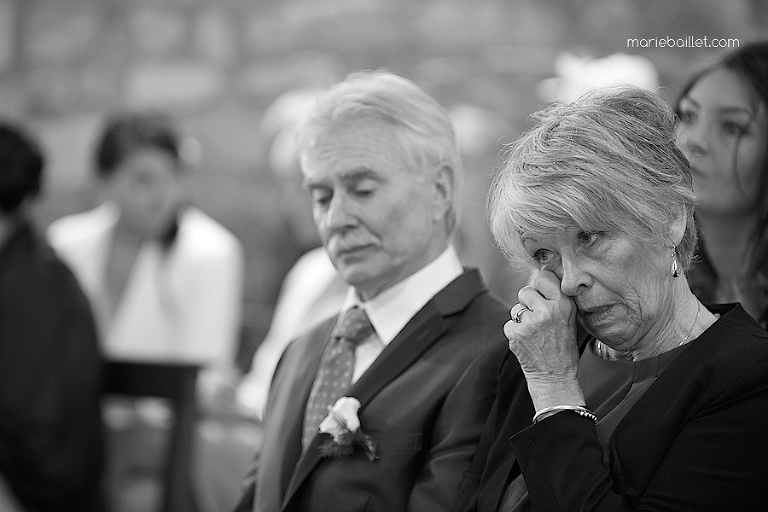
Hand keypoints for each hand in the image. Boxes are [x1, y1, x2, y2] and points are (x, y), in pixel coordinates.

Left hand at [504, 270, 584, 409]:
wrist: (555, 376)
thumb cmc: (563, 348)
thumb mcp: (570, 320)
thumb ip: (556, 299)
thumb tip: (539, 276)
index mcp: (564, 305)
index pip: (544, 277)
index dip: (540, 284)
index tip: (540, 291)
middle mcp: (547, 311)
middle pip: (525, 291)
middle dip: (527, 302)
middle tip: (537, 318)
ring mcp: (530, 322)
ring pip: (515, 308)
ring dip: (521, 319)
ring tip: (534, 333)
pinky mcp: (516, 334)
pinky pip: (509, 324)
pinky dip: (514, 332)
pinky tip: (526, 342)